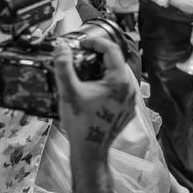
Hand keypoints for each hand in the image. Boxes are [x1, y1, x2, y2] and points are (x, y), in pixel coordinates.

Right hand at [54, 35, 135, 156]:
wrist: (90, 151)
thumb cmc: (82, 123)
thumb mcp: (70, 92)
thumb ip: (64, 67)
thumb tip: (61, 48)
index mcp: (119, 81)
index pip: (111, 50)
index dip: (96, 42)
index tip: (82, 42)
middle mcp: (130, 89)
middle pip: (116, 61)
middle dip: (98, 55)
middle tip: (81, 54)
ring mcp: (131, 100)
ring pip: (118, 75)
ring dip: (103, 69)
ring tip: (85, 70)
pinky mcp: (128, 109)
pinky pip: (120, 89)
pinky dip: (107, 83)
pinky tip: (93, 87)